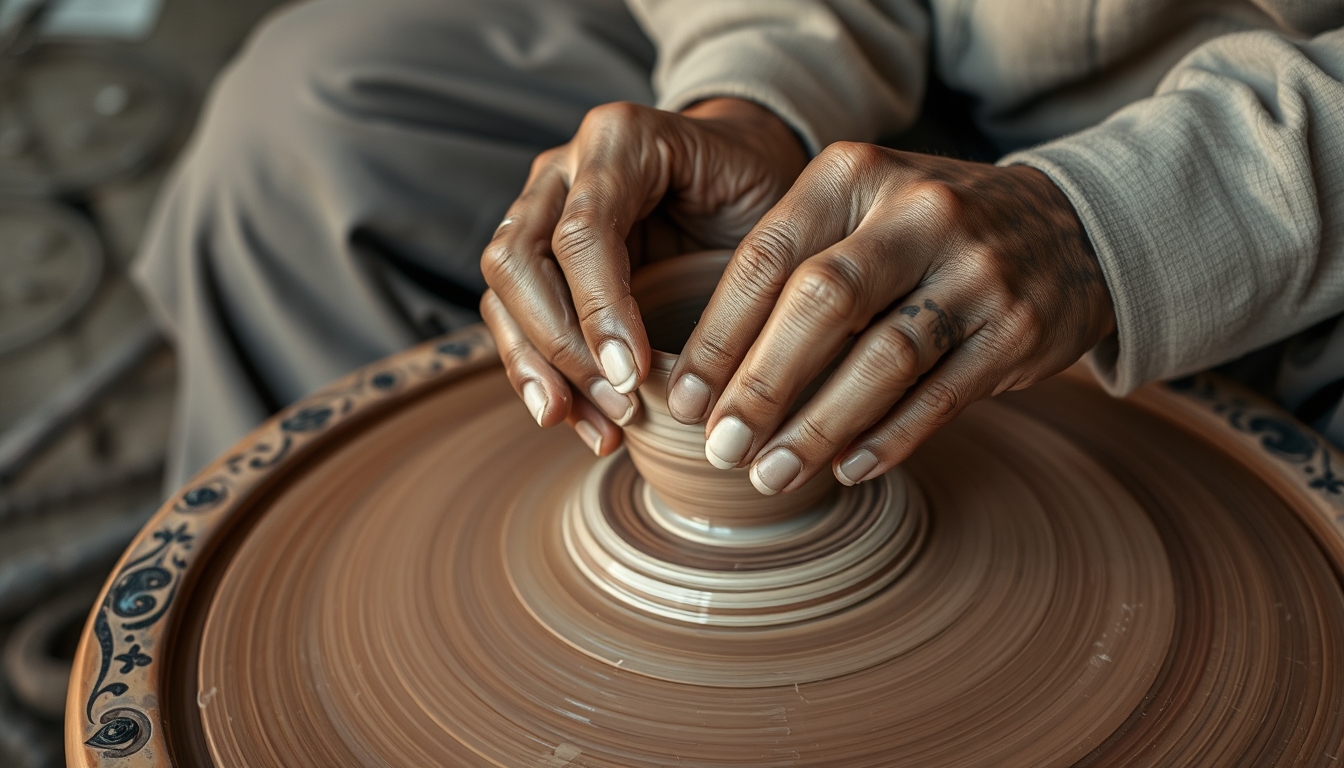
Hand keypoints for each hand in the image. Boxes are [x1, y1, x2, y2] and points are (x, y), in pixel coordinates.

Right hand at [480, 98, 806, 454]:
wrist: (744, 172)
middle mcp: (563, 169)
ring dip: (540, 370)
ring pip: (503, 293)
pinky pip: (514, 320)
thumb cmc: (758, 189)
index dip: (598, 308)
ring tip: (597, 428)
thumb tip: (699, 364)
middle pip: (518, 260)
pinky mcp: (535, 257)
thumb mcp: (763, 204)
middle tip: (617, 404)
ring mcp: (539, 210)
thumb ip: (730, 260)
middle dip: (560, 345)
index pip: (582, 230)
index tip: (630, 374)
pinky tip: (575, 420)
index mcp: (619, 140)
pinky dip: (540, 376)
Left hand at [666, 143, 1115, 492]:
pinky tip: (845, 469)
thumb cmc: (925, 232)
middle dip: (761, 384)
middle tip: (721, 447)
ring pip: (883, 358)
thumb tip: (707, 378)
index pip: (767, 258)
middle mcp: (918, 212)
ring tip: (770, 475)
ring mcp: (976, 270)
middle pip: (822, 303)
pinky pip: (941, 396)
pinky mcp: (1018, 328)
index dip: (717, 336)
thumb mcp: (859, 212)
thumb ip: (793, 268)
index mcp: (855, 175)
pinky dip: (887, 438)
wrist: (1070, 224)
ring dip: (818, 427)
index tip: (684, 400)